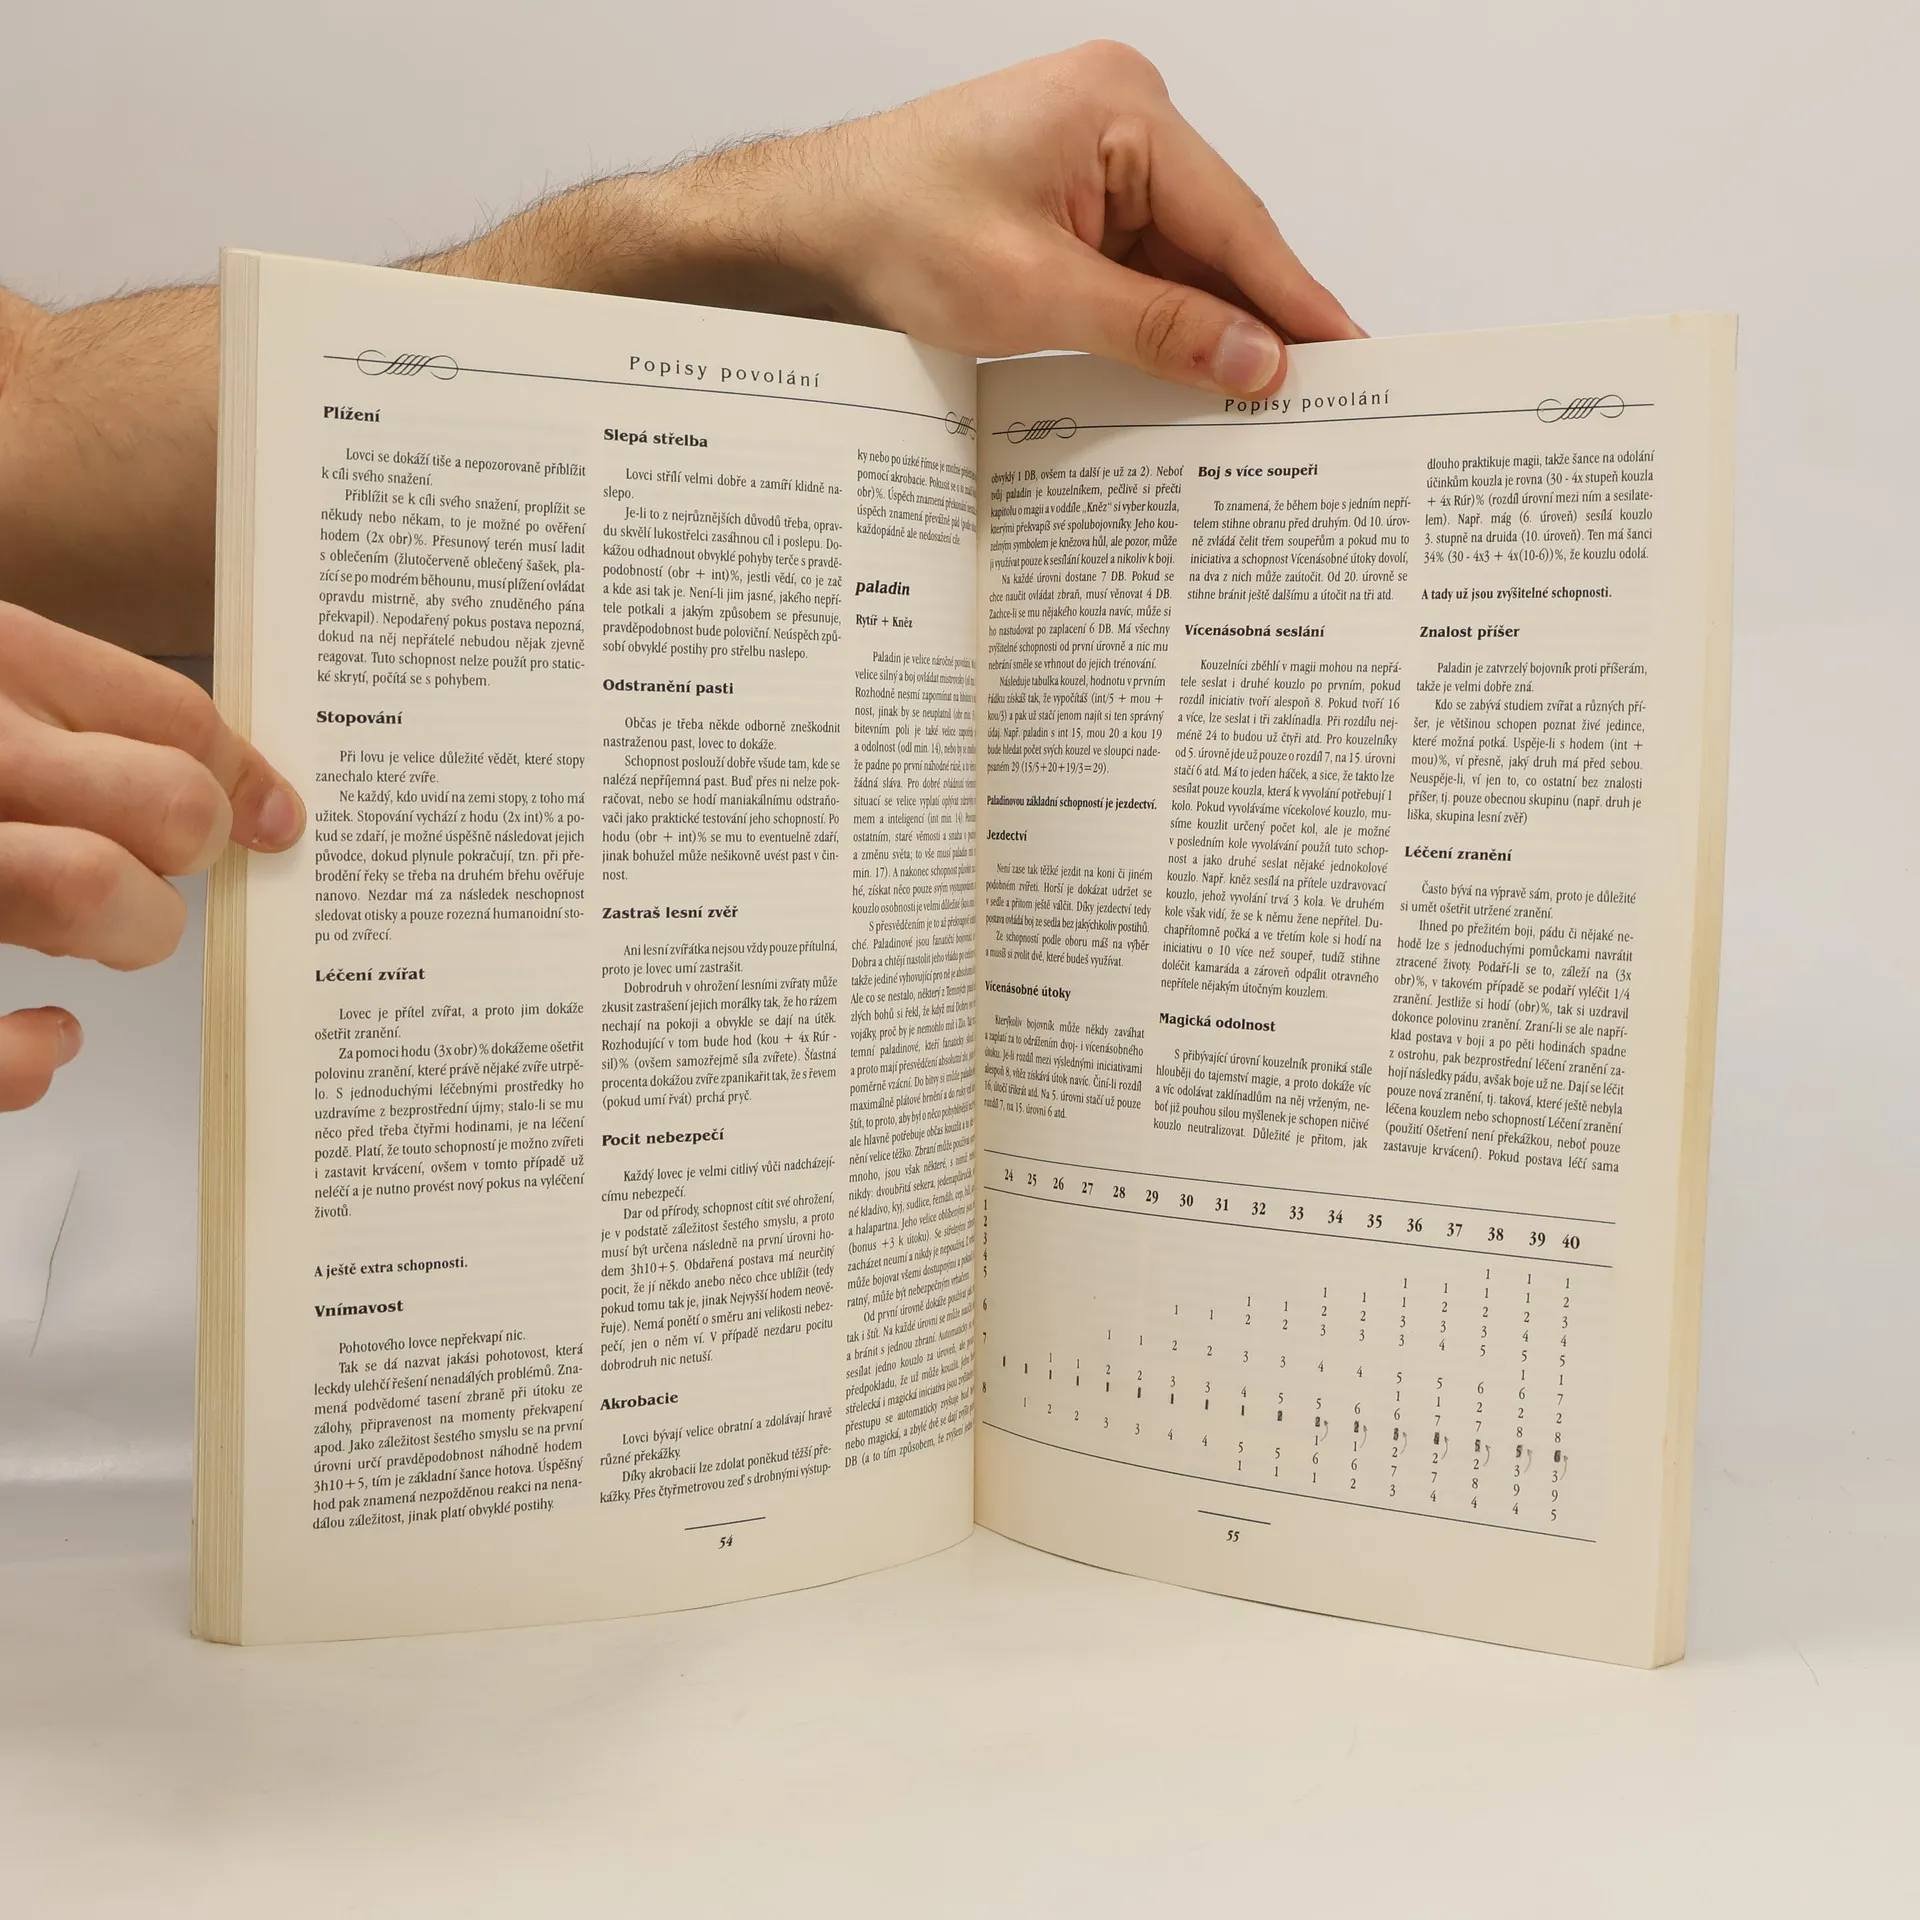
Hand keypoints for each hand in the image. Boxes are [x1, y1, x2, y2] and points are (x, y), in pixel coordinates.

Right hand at [0, 600, 304, 1109]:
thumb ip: (83, 706)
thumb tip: (253, 801)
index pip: (179, 719)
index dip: (248, 782)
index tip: (276, 823)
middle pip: (171, 805)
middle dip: (193, 850)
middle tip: (166, 866)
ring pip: (94, 891)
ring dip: (132, 928)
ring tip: (112, 925)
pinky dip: (29, 1057)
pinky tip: (53, 1040)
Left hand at [654, 41, 1362, 397]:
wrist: (802, 234)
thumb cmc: (890, 232)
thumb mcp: (1034, 292)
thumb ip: (1155, 327)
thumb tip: (1254, 362)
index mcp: (1122, 110)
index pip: (1235, 220)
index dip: (1294, 300)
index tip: (1349, 357)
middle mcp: (1119, 121)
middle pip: (1216, 240)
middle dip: (1255, 322)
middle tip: (1316, 400)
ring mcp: (1094, 161)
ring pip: (1180, 263)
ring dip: (1204, 333)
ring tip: (1256, 408)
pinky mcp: (1069, 204)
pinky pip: (1138, 271)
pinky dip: (1158, 325)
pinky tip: (1184, 380)